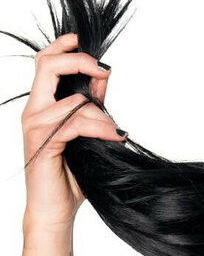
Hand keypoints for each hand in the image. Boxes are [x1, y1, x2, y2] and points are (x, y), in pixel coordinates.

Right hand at [21, 31, 125, 231]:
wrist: (55, 210)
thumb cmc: (70, 176)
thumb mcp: (87, 134)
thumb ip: (92, 105)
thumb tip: (103, 77)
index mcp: (41, 105)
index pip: (45, 62)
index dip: (65, 47)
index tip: (88, 45)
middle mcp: (34, 110)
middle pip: (47, 64)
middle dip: (79, 61)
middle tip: (105, 70)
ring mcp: (35, 124)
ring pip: (73, 99)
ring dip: (102, 113)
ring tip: (117, 131)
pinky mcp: (43, 141)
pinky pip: (76, 123)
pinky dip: (100, 128)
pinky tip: (116, 137)